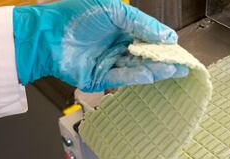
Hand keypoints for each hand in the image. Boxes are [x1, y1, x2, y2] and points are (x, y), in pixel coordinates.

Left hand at [13, 0, 188, 91]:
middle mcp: (117, 46)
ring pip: (137, 68)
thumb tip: (168, 36)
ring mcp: (109, 62)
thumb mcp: (115, 10)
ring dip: (155, 69)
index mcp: (121, 28)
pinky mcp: (101, 77)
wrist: (46, 34)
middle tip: (183, 64)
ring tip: (174, 70)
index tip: (179, 49)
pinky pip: (123, 77)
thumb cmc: (76, 15)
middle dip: (164, 60)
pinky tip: (153, 74)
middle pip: (145, 55)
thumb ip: (142, 23)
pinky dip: (138, 76)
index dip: (164, 44)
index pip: (148, 38)